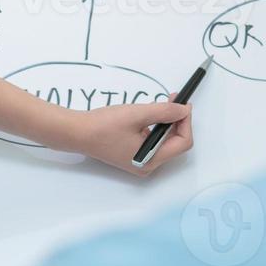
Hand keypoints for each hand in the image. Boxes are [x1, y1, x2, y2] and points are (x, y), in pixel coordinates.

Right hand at [67, 93, 192, 175]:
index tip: (183, 104)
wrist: (78, 132)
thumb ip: (164, 112)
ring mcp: (140, 162)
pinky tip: (150, 114)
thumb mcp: (138, 114)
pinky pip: (154, 142)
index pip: (183, 142)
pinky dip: (157, 127)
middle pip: (176, 143)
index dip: (186, 122)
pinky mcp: (133, 155)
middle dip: (178, 120)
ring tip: (162, 104)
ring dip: (167, 122)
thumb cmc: (104, 126)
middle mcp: (148, 166)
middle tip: (174, 99)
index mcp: (151, 160)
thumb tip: (183, 110)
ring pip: (165, 141)